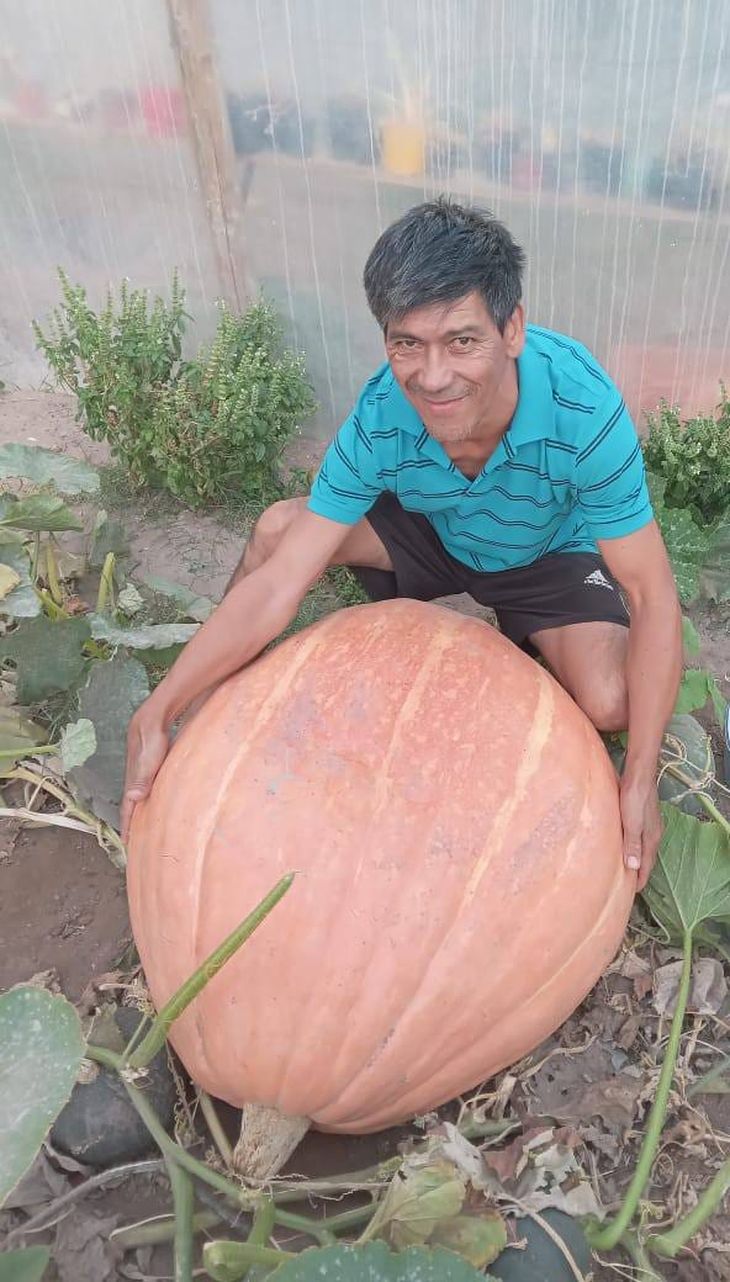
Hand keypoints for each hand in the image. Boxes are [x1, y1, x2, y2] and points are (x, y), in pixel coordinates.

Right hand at [121, 708, 169, 841]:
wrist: (154, 715)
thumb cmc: (153, 735)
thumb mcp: (150, 756)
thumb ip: (142, 776)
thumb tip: (133, 798)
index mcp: (133, 780)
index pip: (127, 808)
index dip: (126, 826)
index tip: (126, 844)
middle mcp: (135, 778)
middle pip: (131, 806)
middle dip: (131, 824)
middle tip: (133, 843)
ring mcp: (142, 772)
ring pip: (140, 798)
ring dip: (140, 812)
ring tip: (143, 827)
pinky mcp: (151, 766)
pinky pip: (148, 789)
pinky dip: (149, 800)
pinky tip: (156, 802)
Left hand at [619, 774, 662, 891]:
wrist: (638, 774)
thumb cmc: (634, 798)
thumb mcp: (631, 823)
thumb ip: (632, 844)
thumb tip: (634, 867)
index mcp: (651, 838)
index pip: (646, 865)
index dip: (640, 879)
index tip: (632, 893)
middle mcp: (653, 833)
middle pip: (646, 858)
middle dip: (639, 872)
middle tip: (628, 885)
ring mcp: (649, 825)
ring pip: (642, 848)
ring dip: (636, 859)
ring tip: (625, 869)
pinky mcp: (642, 817)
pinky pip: (638, 838)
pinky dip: (633, 847)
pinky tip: (624, 846)